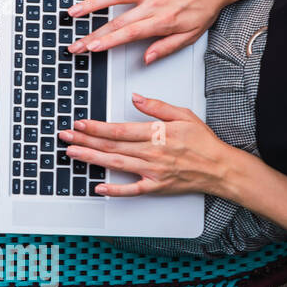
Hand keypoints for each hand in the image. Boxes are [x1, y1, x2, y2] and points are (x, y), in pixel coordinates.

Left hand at [57, 93, 236, 197]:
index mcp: (157, 134)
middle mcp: (152, 153)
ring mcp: (153, 171)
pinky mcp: (156, 187)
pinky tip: (98, 187)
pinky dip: (115, 190)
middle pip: (112, 146)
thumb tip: (135, 96)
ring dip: (92, 158)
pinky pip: (132, 190)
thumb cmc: (203, 142)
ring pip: (116, 164)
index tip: (79, 123)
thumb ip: (157, 107)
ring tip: (72, 153)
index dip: (96, 127)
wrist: (221, 168)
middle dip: (85, 140)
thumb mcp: (184, 115)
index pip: (119, 130)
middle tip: (65, 136)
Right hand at [65, 0, 232, 63]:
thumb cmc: (205, 6)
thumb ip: (167, 47)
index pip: (129, 34)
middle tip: (76, 42)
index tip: (91, 48)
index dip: (107, 42)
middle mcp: (154, 3)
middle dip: (93, 33)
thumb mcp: (191, 35)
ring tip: (74, 11)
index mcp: (163, 20)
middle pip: (117, 20)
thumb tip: (147, 58)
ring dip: (92, 3)